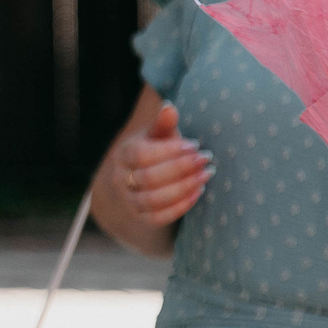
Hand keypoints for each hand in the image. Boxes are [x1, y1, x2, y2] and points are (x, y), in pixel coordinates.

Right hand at [109, 103, 210, 227]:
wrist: (140, 181)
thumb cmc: (155, 152)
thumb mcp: (157, 136)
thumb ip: (163, 124)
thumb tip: (169, 107)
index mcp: (123, 155)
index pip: (141, 154)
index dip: (169, 151)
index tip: (194, 146)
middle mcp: (120, 180)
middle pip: (148, 178)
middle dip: (181, 169)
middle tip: (206, 159)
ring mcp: (129, 202)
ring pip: (153, 200)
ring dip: (183, 188)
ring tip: (206, 175)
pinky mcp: (141, 219)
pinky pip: (158, 218)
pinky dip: (180, 207)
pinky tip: (199, 192)